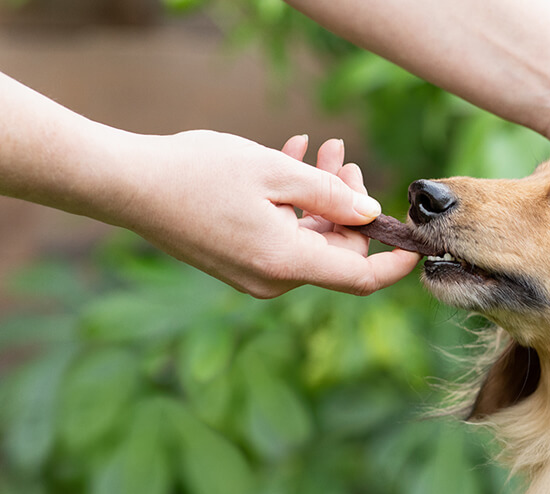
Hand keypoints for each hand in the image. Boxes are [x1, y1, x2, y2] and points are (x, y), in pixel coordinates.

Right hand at [119, 130, 418, 297]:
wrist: (125, 184)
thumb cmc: (197, 172)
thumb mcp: (275, 172)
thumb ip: (331, 195)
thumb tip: (372, 215)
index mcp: (286, 262)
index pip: (361, 278)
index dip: (395, 262)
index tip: (416, 240)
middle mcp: (272, 279)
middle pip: (337, 250)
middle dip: (349, 203)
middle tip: (342, 157)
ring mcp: (253, 275)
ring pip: (311, 239)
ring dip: (321, 196)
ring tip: (321, 148)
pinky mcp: (238, 263)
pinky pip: (284, 237)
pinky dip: (294, 205)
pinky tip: (292, 159)